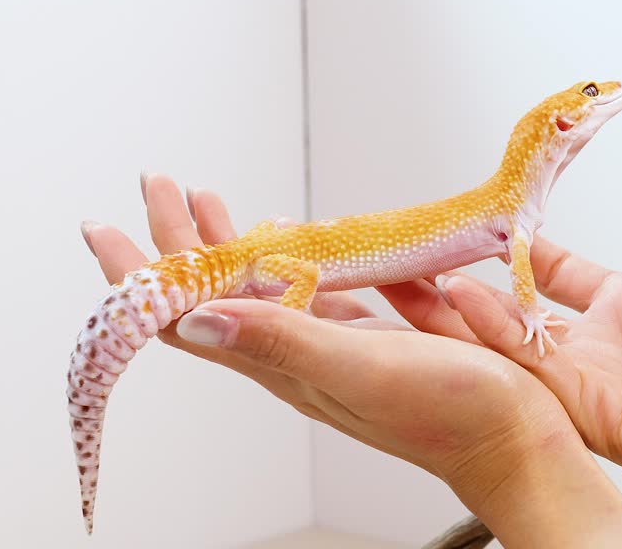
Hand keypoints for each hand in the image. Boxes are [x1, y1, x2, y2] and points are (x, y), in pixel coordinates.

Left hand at [79, 174, 621, 548]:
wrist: (518, 441)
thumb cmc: (450, 414)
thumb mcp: (359, 370)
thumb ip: (281, 340)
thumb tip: (195, 319)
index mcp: (282, 362)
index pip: (184, 319)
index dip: (138, 275)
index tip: (103, 225)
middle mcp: (295, 352)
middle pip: (214, 291)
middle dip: (178, 236)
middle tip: (158, 181)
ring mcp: (331, 342)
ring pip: (258, 285)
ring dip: (224, 241)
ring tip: (205, 198)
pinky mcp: (370, 334)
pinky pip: (312, 286)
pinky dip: (288, 252)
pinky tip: (292, 234)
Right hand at [388, 191, 621, 546]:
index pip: (554, 270)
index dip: (514, 246)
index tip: (475, 221)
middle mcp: (600, 342)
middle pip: (511, 308)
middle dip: (458, 284)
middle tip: (411, 258)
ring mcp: (590, 378)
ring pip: (505, 341)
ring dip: (456, 311)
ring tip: (406, 278)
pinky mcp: (590, 410)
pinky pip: (531, 368)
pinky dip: (492, 335)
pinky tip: (458, 303)